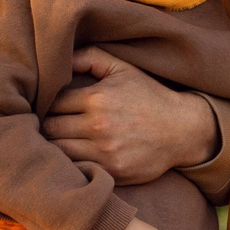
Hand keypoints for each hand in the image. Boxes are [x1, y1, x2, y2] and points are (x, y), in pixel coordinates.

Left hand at [43, 48, 218, 184]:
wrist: (183, 129)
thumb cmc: (149, 96)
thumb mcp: (122, 68)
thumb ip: (89, 57)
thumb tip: (59, 58)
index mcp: (97, 98)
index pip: (52, 103)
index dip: (47, 104)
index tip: (50, 107)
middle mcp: (98, 126)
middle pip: (50, 129)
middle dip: (47, 125)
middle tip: (50, 124)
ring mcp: (105, 152)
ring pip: (58, 151)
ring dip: (55, 146)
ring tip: (59, 140)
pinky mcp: (112, 172)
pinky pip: (77, 170)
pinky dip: (71, 164)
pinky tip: (75, 156)